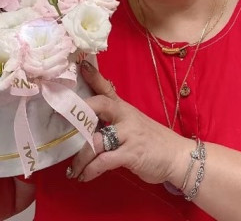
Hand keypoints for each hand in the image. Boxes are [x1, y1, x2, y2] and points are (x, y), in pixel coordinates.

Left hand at [69, 62, 192, 185]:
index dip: (94, 77)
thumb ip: (114, 121)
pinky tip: (84, 176)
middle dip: (81, 112)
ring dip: (81, 157)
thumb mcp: (133, 124)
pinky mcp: (131, 154)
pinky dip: (90, 170)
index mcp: (124, 108)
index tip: (81, 65)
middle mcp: (125, 116)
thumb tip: (88, 123)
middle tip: (63, 126)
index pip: (107, 89)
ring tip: (73, 169)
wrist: (177, 156)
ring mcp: (128, 134)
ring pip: (96, 140)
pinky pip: (104, 160)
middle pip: (101, 105)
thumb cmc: (151, 141)